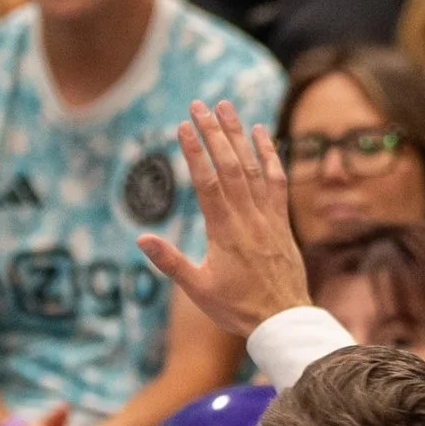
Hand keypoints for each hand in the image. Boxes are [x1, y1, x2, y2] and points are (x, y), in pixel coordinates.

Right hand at [138, 99, 307, 337]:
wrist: (283, 320)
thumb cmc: (237, 309)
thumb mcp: (198, 290)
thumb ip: (170, 262)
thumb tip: (141, 240)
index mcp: (223, 231)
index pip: (207, 182)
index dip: (195, 151)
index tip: (183, 125)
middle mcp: (247, 217)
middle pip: (229, 165)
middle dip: (213, 132)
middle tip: (199, 104)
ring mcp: (267, 216)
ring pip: (252, 167)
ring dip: (239, 134)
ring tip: (226, 107)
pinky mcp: (282, 221)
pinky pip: (277, 181)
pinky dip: (270, 155)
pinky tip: (262, 133)